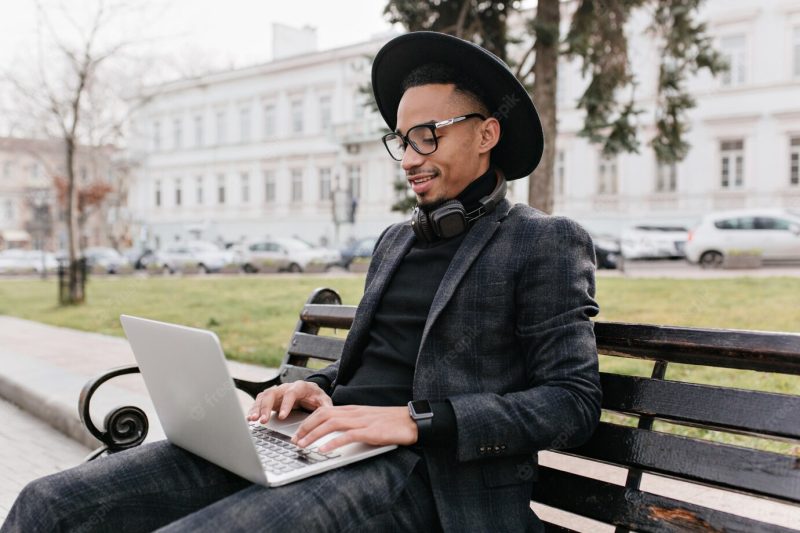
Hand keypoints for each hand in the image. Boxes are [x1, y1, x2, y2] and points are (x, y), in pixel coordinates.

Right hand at [247, 381, 331, 422]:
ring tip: (253, 420)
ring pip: (264, 396)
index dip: (285, 404)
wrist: (310, 393)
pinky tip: (250, 418)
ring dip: (257, 408)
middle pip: (273, 393)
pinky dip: (254, 409)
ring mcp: (277, 392)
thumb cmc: (316, 397)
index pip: (291, 393)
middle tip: (263, 420)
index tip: (282, 416)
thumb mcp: (324, 401)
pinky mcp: (271, 399)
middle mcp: (286, 387)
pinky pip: (260, 401)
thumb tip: (328, 413)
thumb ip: (325, 406)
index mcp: (300, 386)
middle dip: (266, 407)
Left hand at [290, 405, 417, 452]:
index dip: (308, 421)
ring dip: (313, 435)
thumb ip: (353, 423)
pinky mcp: (370, 432)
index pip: (324, 410)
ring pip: (331, 424)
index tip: (298, 432)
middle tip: (294, 440)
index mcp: (353, 409)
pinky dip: (333, 443)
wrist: (412, 421)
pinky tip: (323, 450)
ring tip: (303, 445)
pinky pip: (347, 436)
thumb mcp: (368, 420)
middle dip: (305, 427)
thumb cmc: (391, 422)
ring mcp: (362, 421)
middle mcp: (354, 413)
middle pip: (323, 415)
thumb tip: (336, 434)